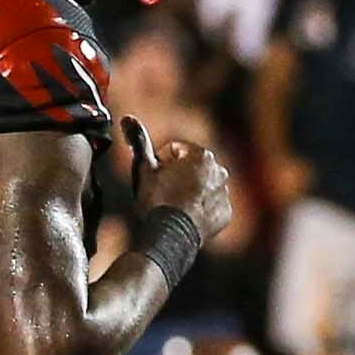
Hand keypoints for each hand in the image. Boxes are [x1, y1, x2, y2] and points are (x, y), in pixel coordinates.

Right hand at [125, 119, 237, 244]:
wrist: (170, 236)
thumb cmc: (157, 200)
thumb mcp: (144, 168)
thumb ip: (138, 141)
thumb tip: (128, 118)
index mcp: (201, 155)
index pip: (176, 151)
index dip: (160, 162)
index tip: (155, 177)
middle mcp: (219, 171)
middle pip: (192, 167)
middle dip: (178, 175)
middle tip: (163, 192)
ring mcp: (224, 193)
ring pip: (203, 186)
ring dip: (190, 191)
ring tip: (174, 205)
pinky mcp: (226, 213)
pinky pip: (211, 206)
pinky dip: (201, 209)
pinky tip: (186, 216)